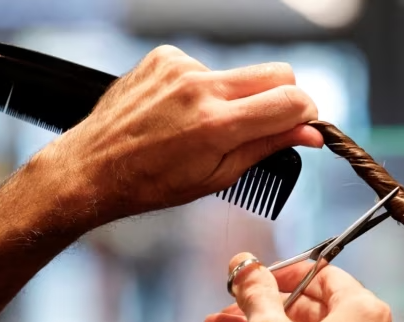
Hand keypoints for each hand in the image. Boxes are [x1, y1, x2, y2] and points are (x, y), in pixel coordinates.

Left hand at [41, 45, 322, 223]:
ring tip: (205, 124)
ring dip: (236, 96)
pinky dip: (204, 88)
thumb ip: (268, 147)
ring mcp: (180, 67)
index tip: (303, 125)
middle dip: (284, 97)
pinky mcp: (164, 57)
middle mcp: (200, 88)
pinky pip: (206, 67)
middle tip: (268, 123)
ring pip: (240, 73)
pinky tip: (182, 110)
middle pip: (277, 72)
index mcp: (217, 125)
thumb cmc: (153, 182)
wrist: (94, 168)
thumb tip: (309, 134)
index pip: (291, 101)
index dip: (307, 113)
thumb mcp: (219, 175)